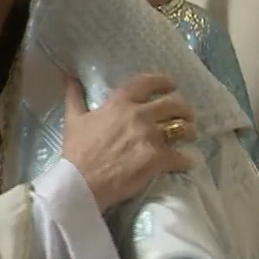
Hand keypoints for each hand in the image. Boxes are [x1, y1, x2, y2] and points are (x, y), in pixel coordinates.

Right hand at [62, 74, 197, 210]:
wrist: (80, 182)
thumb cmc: (76, 151)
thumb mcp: (73, 120)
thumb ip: (74, 96)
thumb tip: (69, 76)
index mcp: (120, 103)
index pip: (148, 82)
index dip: (163, 82)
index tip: (170, 86)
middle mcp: (140, 116)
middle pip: (174, 103)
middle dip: (183, 109)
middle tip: (184, 115)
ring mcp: (151, 137)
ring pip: (184, 128)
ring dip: (189, 131)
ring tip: (189, 136)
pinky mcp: (158, 159)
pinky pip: (182, 157)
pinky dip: (185, 160)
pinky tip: (184, 162)